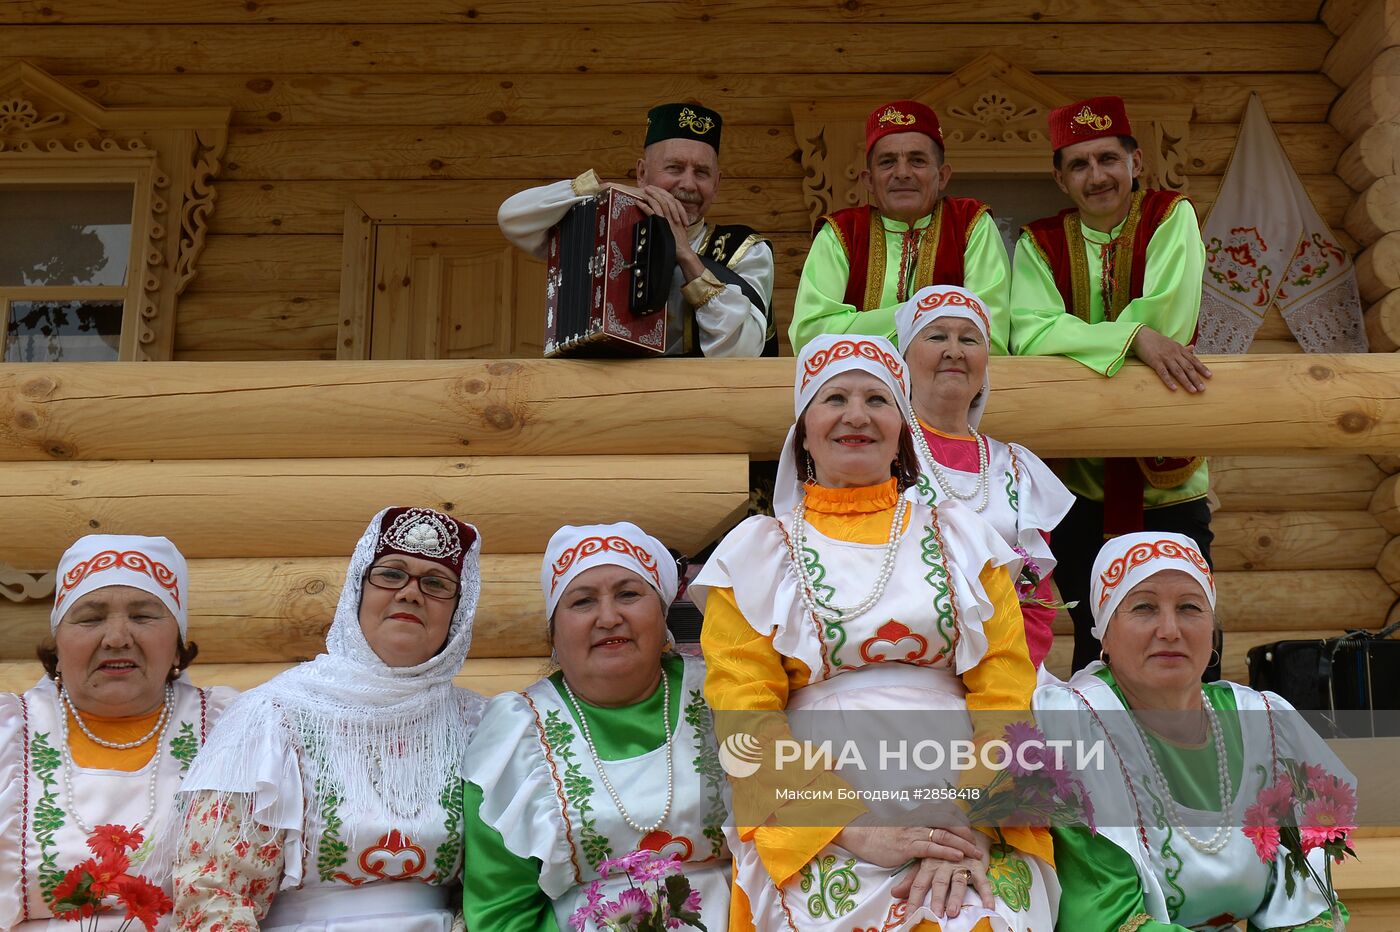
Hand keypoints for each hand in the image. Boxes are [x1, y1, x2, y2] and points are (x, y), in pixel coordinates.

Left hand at [637, 184, 703, 279]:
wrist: (684, 253)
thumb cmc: (680, 245)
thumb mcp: (678, 231)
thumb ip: (673, 224)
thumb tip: (666, 221)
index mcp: (677, 216)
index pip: (670, 200)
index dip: (662, 193)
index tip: (656, 190)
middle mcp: (673, 215)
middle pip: (664, 198)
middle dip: (655, 191)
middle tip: (648, 187)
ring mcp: (668, 219)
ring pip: (659, 203)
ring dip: (650, 196)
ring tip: (643, 192)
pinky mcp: (663, 224)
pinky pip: (652, 212)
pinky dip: (645, 207)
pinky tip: (639, 203)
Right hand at [834, 824, 982, 868]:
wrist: (863, 835)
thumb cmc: (883, 834)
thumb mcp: (905, 827)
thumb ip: (920, 829)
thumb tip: (935, 836)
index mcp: (920, 815)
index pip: (947, 814)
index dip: (961, 823)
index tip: (971, 833)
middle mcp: (920, 821)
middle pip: (950, 824)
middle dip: (967, 835)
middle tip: (978, 846)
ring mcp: (914, 833)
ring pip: (944, 836)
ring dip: (963, 845)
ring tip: (975, 854)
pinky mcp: (908, 846)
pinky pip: (931, 848)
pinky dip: (946, 852)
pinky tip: (957, 857)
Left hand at [893, 849, 993, 918]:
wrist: (963, 836)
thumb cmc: (941, 855)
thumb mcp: (924, 864)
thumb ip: (911, 879)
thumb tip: (894, 893)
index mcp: (928, 865)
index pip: (919, 884)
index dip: (914, 900)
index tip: (910, 916)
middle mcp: (943, 865)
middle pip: (939, 883)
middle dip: (936, 899)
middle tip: (934, 914)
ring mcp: (961, 865)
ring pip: (958, 882)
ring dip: (956, 897)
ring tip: (953, 911)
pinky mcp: (977, 867)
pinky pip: (982, 881)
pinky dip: (986, 894)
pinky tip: (988, 906)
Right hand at [1131, 326, 1211, 392]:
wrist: (1141, 335)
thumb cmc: (1156, 340)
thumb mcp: (1171, 343)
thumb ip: (1182, 348)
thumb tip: (1193, 348)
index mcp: (1179, 349)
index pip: (1193, 360)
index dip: (1202, 368)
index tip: (1210, 376)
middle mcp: (1174, 354)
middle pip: (1188, 367)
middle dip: (1196, 378)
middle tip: (1203, 389)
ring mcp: (1165, 358)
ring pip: (1178, 371)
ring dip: (1186, 382)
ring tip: (1193, 391)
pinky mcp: (1155, 361)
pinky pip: (1163, 373)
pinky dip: (1169, 381)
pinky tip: (1174, 389)